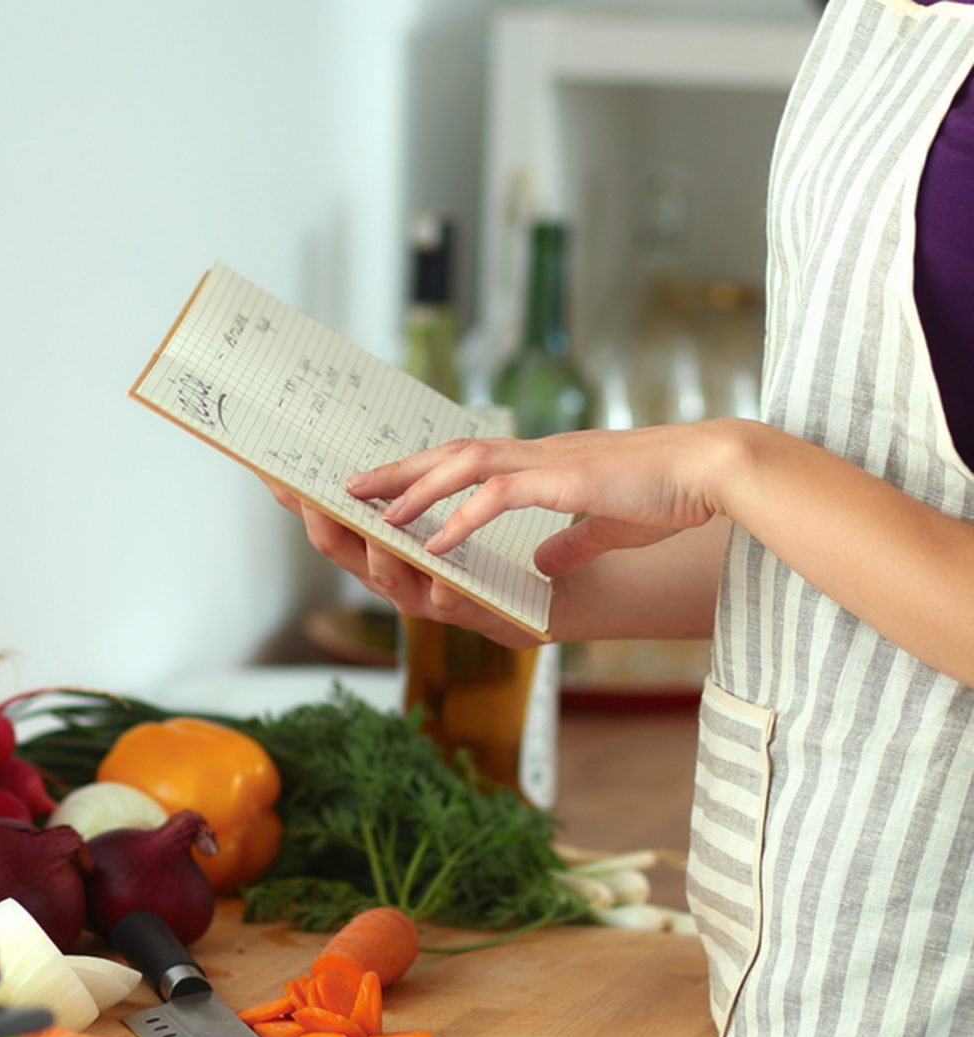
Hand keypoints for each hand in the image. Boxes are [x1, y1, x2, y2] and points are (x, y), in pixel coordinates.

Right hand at [264, 479, 543, 647]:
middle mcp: (395, 577)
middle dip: (323, 523)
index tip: (269, 469)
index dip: (296, 500)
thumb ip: (404, 495)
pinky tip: (440, 577)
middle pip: (341, 552)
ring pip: (388, 579)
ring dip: (378, 552)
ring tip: (375, 527)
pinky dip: (442, 589)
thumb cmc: (491, 555)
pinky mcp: (472, 613)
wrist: (549, 597)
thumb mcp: (438, 521)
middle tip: (310, 494)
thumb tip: (363, 453)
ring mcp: (428, 599)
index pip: (327, 520)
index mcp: (381, 550)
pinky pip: (449, 603)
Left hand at [347, 424, 731, 575]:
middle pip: (447, 455)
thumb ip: (570, 540)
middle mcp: (534, 457)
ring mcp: (547, 465)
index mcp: (540, 465)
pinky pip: (499, 498)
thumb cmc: (669, 495)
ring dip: (413, 488)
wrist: (714, 472)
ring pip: (462, 466)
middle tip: (346, 487)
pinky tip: (433, 542)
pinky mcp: (565, 482)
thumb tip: (545, 559)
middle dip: (394, 471)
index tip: (383, 488)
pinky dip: (461, 519)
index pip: (466, 462)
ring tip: (373, 510)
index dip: (421, 473)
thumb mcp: (607, 526)